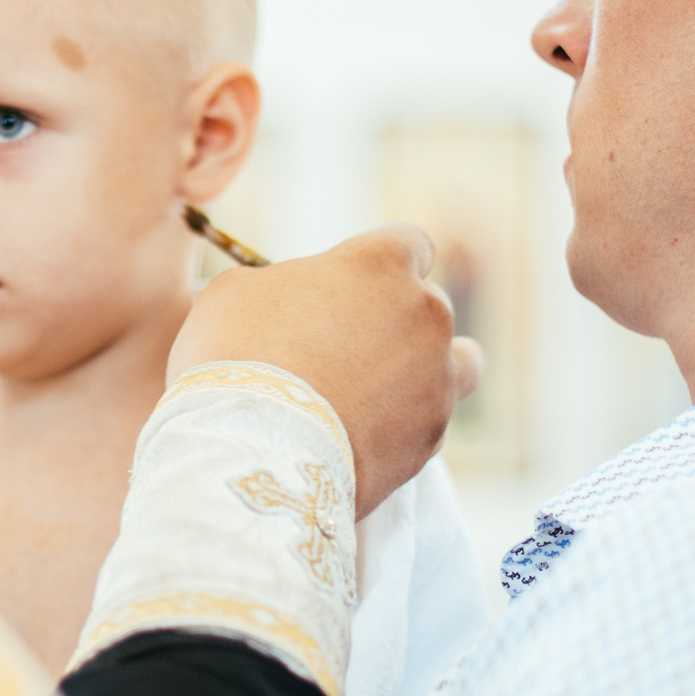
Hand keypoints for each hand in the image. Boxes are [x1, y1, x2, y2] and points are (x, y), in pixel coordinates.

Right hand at [169, 226, 481, 517]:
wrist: (253, 451)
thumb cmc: (236, 356)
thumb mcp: (238, 292)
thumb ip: (284, 283)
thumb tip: (291, 297)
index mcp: (382, 264)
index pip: (409, 243)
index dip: (378, 265)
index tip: (350, 287)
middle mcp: (426, 314)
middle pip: (429, 304)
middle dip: (395, 320)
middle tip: (345, 347)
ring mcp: (437, 379)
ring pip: (458, 363)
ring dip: (428, 368)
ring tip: (384, 391)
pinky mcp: (432, 437)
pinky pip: (430, 420)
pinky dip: (405, 425)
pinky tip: (363, 435)